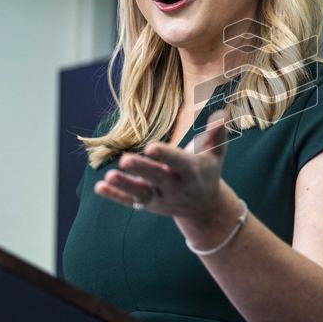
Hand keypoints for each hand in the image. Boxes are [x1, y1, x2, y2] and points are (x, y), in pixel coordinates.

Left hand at [94, 109, 229, 219]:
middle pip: (157, 178)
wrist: (204, 208)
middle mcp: (175, 186)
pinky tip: (100, 187)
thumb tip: (222, 113)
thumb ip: (217, 134)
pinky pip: (130, 201)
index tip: (152, 147)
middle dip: (141, 170)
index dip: (165, 155)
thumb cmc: (208, 171)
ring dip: (125, 186)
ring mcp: (161, 198)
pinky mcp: (148, 205)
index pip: (177, 162)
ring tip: (108, 176)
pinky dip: (115, 196)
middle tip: (124, 160)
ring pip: (141, 193)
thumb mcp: (216, 154)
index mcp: (191, 171)